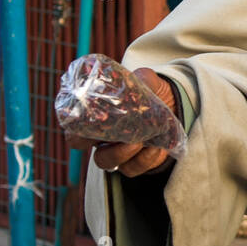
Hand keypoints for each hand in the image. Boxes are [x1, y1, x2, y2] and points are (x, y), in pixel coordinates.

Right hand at [64, 66, 179, 177]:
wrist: (172, 104)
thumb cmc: (149, 91)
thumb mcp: (146, 79)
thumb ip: (141, 77)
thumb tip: (139, 79)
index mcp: (96, 119)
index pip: (74, 133)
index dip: (76, 135)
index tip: (90, 128)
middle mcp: (103, 139)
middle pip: (94, 155)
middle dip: (107, 150)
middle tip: (121, 137)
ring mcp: (118, 152)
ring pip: (109, 163)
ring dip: (122, 154)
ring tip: (140, 142)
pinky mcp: (136, 162)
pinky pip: (133, 167)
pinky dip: (145, 159)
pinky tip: (157, 147)